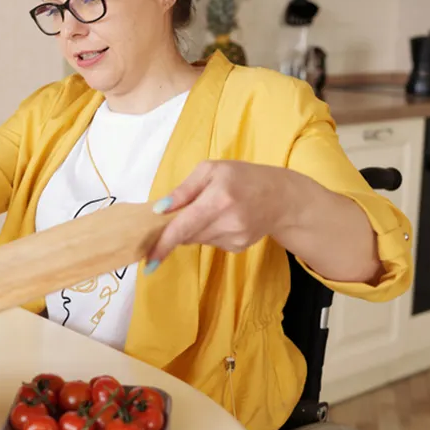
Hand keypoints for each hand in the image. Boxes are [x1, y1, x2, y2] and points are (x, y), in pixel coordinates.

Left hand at [145, 161, 293, 268]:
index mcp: (218, 199)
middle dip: (176, 228)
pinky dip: (209, 233)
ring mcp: (235, 238)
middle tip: (183, 210)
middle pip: (187, 235)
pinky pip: (211, 243)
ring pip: (197, 240)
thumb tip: (160, 209)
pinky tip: (224, 219)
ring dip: (194, 228)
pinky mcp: (238, 248)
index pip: (183, 227)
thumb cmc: (242, 177)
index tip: (148, 260)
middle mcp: (228, 222)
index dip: (163, 244)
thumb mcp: (211, 169)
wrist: (280, 197)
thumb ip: (184, 189)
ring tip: (211, 209)